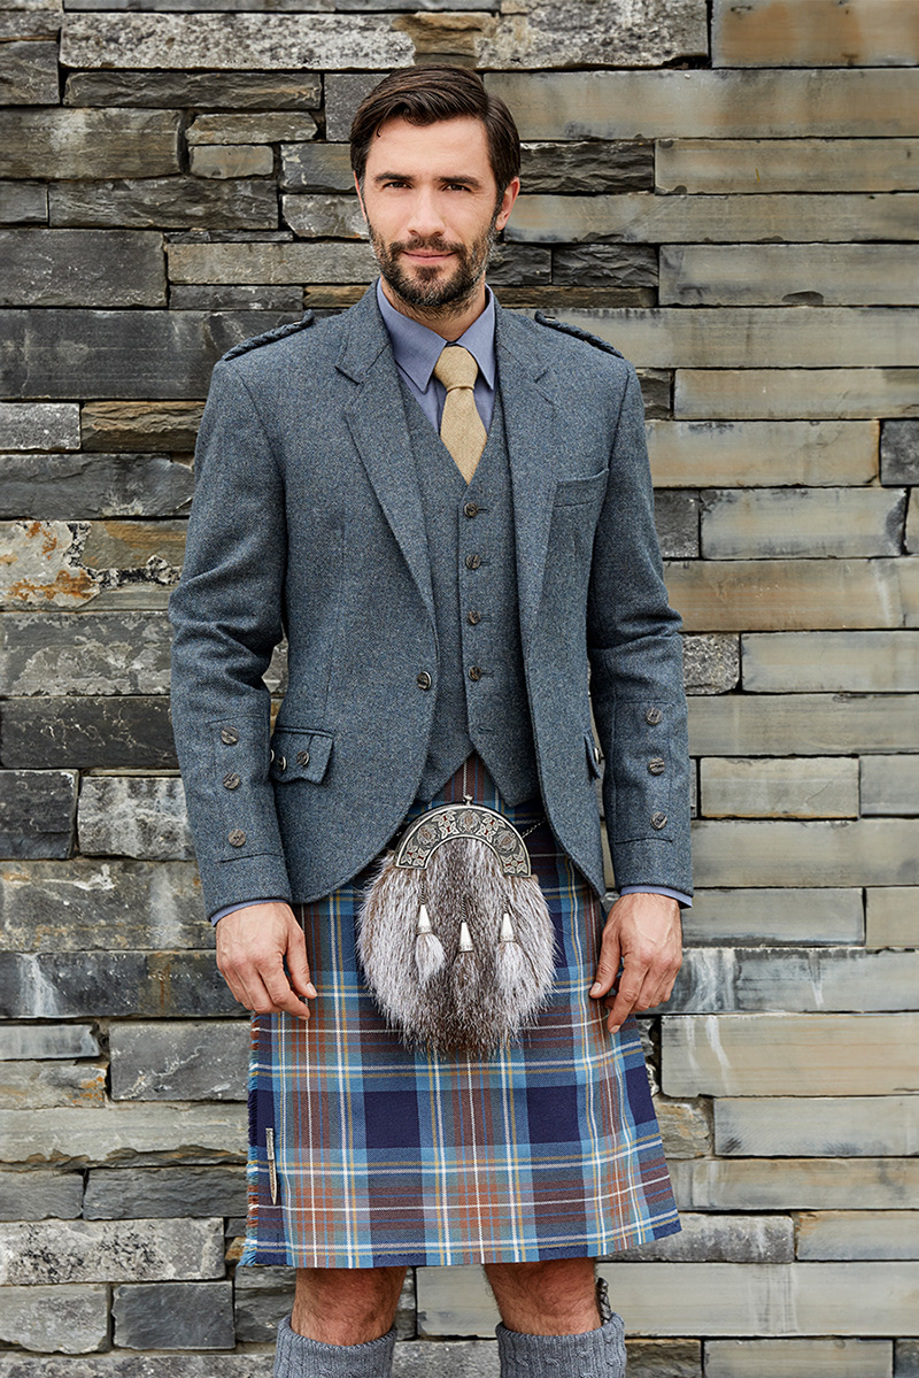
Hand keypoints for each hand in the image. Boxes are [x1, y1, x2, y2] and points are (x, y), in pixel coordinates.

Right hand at [215, 901, 315, 1019]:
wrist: (245, 896)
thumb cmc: (271, 912)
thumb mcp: (294, 937)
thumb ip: (301, 969)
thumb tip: (308, 994)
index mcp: (264, 958)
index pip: (280, 996)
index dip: (295, 1008)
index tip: (304, 1012)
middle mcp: (243, 966)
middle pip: (262, 1005)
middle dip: (281, 1008)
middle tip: (293, 1000)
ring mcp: (230, 967)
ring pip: (248, 1002)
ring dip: (265, 1003)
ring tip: (278, 990)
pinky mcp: (223, 966)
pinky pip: (236, 992)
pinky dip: (251, 995)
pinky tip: (263, 985)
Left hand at [589, 892, 681, 1033]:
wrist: (655, 894)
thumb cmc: (632, 909)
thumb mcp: (610, 936)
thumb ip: (605, 967)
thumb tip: (598, 991)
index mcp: (642, 957)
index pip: (629, 997)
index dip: (618, 1014)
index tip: (611, 1024)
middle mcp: (661, 964)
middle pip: (643, 1002)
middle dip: (625, 1007)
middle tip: (609, 999)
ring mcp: (672, 965)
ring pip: (656, 998)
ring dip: (638, 1001)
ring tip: (622, 988)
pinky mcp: (677, 963)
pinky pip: (666, 989)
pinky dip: (652, 993)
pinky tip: (639, 983)